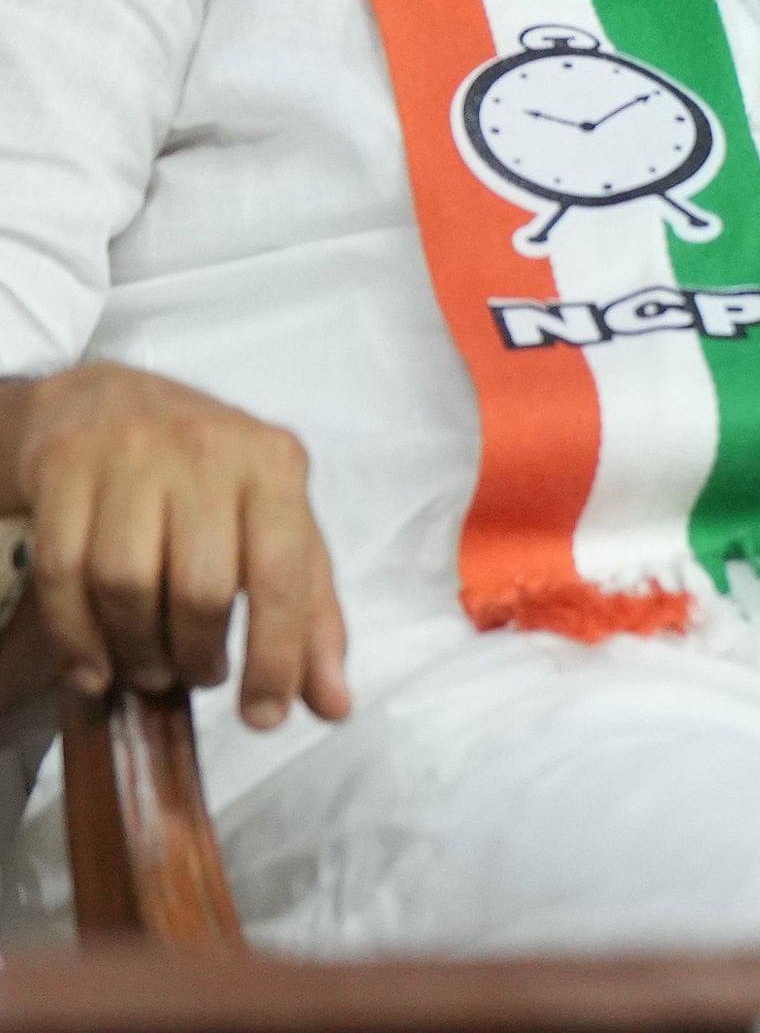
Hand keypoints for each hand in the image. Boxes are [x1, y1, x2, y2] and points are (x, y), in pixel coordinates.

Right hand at [0, 367, 349, 728]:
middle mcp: (207, 451)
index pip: (283, 575)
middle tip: (196, 676)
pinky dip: (78, 638)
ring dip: (136, 650)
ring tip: (149, 668)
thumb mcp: (278, 526)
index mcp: (275, 464)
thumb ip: (310, 614)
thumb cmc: (210, 479)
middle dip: (197, 656)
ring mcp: (129, 454)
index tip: (265, 718)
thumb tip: (335, 705)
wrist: (109, 402)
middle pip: (201, 588)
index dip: (277, 658)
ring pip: (127, 583)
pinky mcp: (63, 468)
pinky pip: (65, 574)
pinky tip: (94, 667)